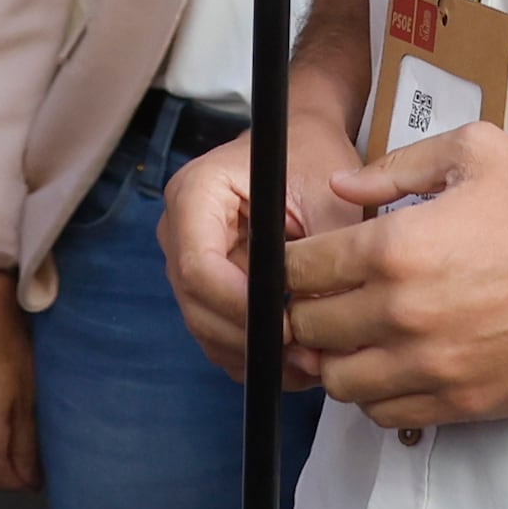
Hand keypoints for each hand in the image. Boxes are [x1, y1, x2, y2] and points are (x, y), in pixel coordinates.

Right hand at [163, 115, 358, 379]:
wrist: (302, 145)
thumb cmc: (313, 159)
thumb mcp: (327, 200)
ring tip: (309, 364)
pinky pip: (217, 333)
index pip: (198, 266)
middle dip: (249, 338)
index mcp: (196, 192)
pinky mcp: (203, 285)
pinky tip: (293, 360)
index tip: (286, 325)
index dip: (238, 306)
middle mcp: (179, 228)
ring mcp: (186, 259)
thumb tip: (321, 321)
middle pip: (197, 305)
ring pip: (206, 327)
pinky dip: (252, 352)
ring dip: (253, 353)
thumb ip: (321, 257)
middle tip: (307, 357)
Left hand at [284, 125, 507, 431]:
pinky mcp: (460, 404)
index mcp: (398, 247)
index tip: (304, 261)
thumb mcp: (475, 153)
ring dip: (336, 359)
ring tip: (358, 335)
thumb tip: (342, 187)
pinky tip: (394, 363)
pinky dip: (375, 393)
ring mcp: (431, 366)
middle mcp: (404, 313)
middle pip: (308, 330)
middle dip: (306, 312)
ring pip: (337, 382)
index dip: (290, 264)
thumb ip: (396, 167)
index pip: (298, 270)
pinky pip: (384, 414)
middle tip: (327, 297)